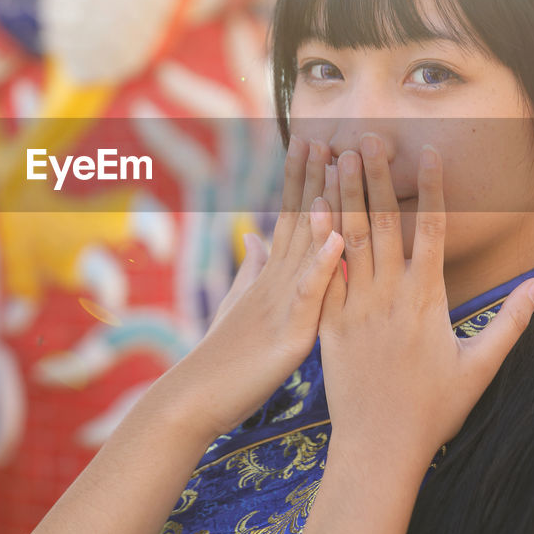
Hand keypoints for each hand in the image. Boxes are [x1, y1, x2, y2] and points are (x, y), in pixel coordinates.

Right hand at [161, 136, 344, 440]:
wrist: (195, 399)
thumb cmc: (222, 357)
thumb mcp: (239, 305)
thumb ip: (252, 269)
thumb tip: (256, 236)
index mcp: (269, 276)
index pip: (288, 217)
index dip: (301, 179)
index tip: (313, 140)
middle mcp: (275, 281)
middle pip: (299, 220)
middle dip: (314, 177)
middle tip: (329, 134)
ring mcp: (281, 304)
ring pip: (305, 246)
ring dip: (323, 204)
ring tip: (338, 166)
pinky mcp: (289, 335)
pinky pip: (308, 296)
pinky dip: (322, 267)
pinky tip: (337, 239)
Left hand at [317, 135, 533, 465]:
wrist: (380, 447)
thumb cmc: (435, 409)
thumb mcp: (481, 366)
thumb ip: (512, 321)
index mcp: (428, 301)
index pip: (433, 230)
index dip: (433, 188)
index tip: (429, 151)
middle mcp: (390, 296)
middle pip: (384, 223)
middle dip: (376, 176)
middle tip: (368, 135)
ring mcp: (355, 307)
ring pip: (349, 239)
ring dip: (344, 194)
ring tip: (337, 155)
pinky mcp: (328, 322)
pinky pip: (322, 271)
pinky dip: (318, 238)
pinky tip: (311, 208)